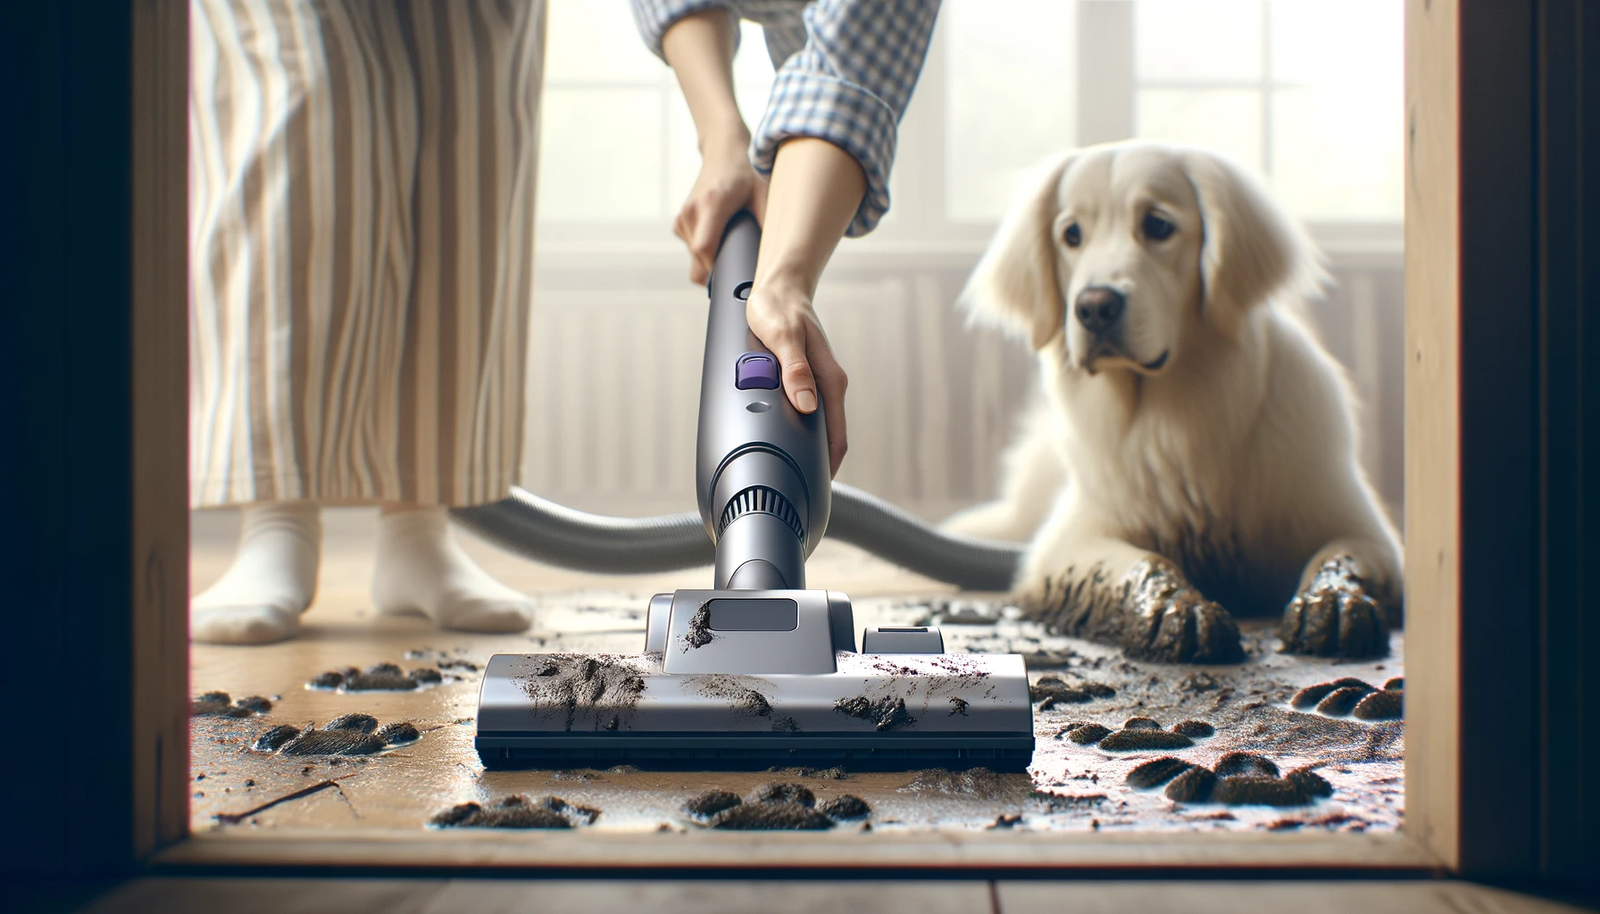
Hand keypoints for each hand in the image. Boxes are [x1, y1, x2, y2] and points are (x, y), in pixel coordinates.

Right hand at [675, 137, 767, 284]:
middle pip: (700, 259)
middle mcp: (691, 212)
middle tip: (740, 270)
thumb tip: (776, 255)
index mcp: (712, 204)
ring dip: (712, 261)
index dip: (716, 270)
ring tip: (731, 247)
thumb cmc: (745, 176)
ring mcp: (682, 218)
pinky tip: (720, 239)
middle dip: (718, 271)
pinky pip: (691, 251)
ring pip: (694, 259)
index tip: (733, 276)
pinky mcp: (679, 223)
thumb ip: (766, 221)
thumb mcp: (762, 194)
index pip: (704, 248)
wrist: (722, 155)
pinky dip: (705, 254)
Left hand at [744, 278, 847, 475]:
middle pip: (828, 438)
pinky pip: (805, 413)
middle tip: (794, 489)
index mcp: (830, 380)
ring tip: (786, 471)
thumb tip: (807, 405)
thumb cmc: (778, 308)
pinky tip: (781, 440)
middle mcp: (828, 385)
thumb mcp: (781, 336)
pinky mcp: (806, 380)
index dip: (828, 467)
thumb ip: (794, 369)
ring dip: (805, 448)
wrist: (780, 287)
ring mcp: (818, 384)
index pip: (836, 437)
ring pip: (816, 427)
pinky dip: (796, 430)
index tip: (815, 489)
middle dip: (815, 464)